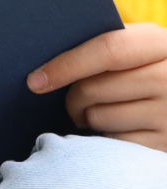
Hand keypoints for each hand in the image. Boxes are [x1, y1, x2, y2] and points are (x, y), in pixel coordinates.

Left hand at [27, 23, 166, 151]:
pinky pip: (111, 142)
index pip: (108, 49)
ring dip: (86, 118)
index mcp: (162, 43)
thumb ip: (105, 44)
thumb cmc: (146, 70)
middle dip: (71, 98)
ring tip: (99, 112)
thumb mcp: (138, 48)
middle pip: (93, 88)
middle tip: (72, 102)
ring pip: (98, 117)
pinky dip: (103, 137)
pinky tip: (115, 129)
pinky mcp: (165, 145)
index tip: (35, 81)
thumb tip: (45, 51)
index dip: (66, 65)